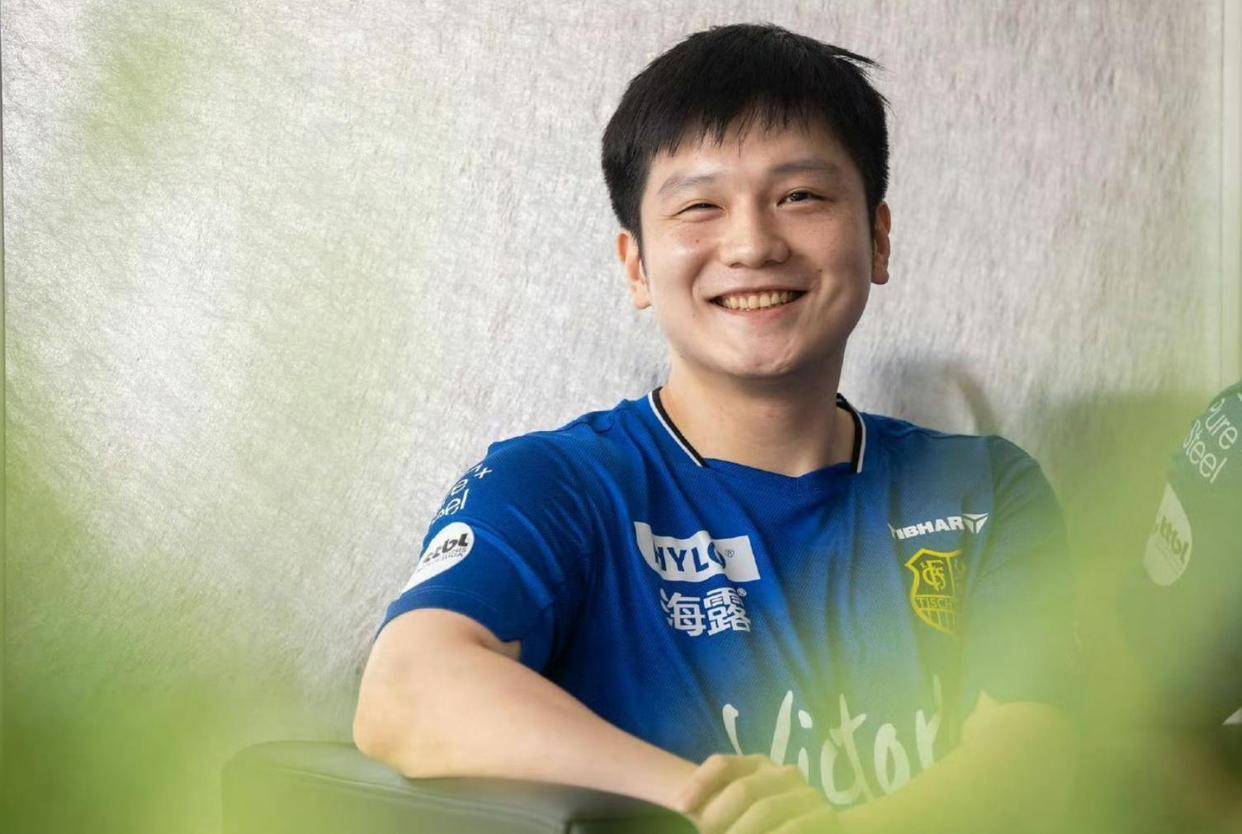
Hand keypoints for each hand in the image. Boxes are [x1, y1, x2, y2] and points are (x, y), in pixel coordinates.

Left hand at [671, 753, 839, 833]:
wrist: (808, 826)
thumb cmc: (759, 823)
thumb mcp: (735, 811)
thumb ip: (712, 804)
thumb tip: (680, 803)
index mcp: (758, 765)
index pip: (723, 764)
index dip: (698, 782)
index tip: (679, 806)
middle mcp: (783, 773)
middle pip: (742, 789)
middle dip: (718, 818)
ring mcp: (806, 795)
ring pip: (764, 809)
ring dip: (741, 831)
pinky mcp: (825, 817)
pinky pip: (790, 828)